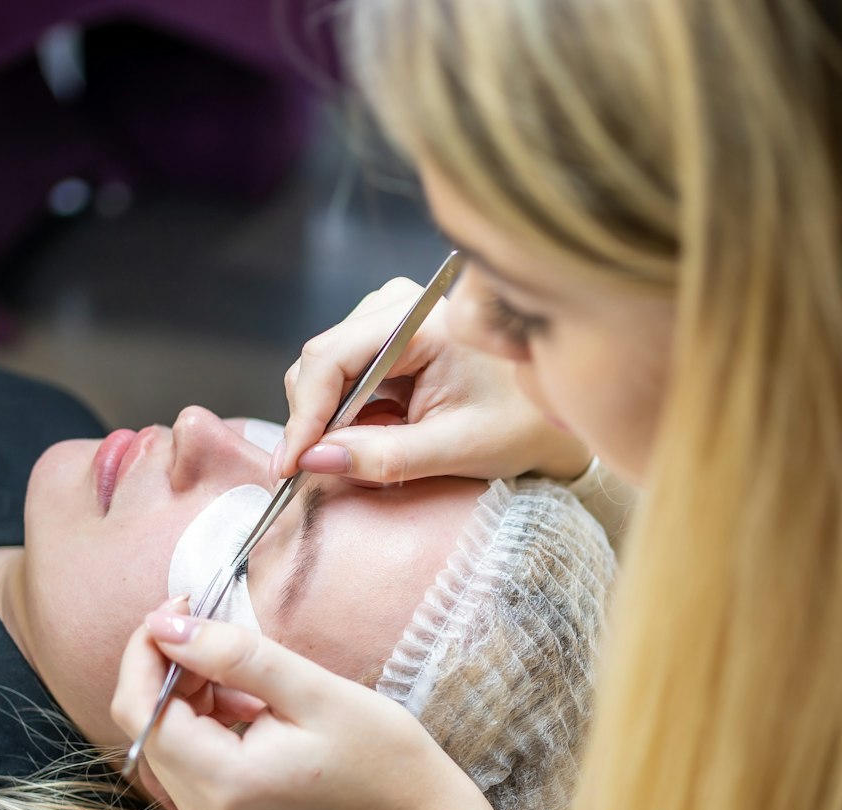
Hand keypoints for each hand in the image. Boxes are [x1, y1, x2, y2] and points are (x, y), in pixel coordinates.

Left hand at [110, 609, 552, 809]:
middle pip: (146, 725)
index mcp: (226, 783)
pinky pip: (187, 760)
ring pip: (164, 739)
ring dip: (187, 692)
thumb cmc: (380, 756)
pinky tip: (247, 704)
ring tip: (245, 674)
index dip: (146, 651)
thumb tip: (168, 627)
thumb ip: (234, 655)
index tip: (181, 607)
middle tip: (215, 627)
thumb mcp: (313, 689)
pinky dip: (203, 720)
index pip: (141, 710)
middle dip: (168, 667)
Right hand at [276, 277, 591, 485]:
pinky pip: (345, 378)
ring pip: (326, 373)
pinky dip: (348, 415)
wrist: (552, 415)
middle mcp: (398, 305)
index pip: (330, 359)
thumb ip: (383, 457)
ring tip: (368, 455)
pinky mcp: (389, 337)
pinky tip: (375, 438)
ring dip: (332, 421)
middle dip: (315, 422)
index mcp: (421, 321)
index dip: (303, 416)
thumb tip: (314, 461)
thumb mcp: (454, 451)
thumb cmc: (519, 426)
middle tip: (320, 473)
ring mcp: (390, 316)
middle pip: (320, 363)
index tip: (290, 466)